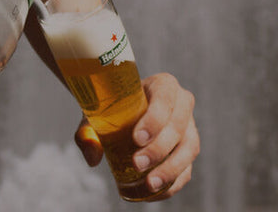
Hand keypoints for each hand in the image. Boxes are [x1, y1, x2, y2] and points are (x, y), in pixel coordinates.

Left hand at [74, 73, 199, 200]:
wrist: (122, 114)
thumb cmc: (112, 109)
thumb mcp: (96, 114)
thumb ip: (87, 132)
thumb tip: (93, 158)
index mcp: (163, 85)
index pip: (164, 98)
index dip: (154, 119)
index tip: (137, 138)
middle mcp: (182, 104)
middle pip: (178, 126)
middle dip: (159, 148)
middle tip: (137, 164)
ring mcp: (189, 128)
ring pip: (189, 148)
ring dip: (171, 169)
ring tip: (149, 184)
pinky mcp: (188, 150)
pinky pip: (187, 168)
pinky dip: (173, 183)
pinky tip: (154, 192)